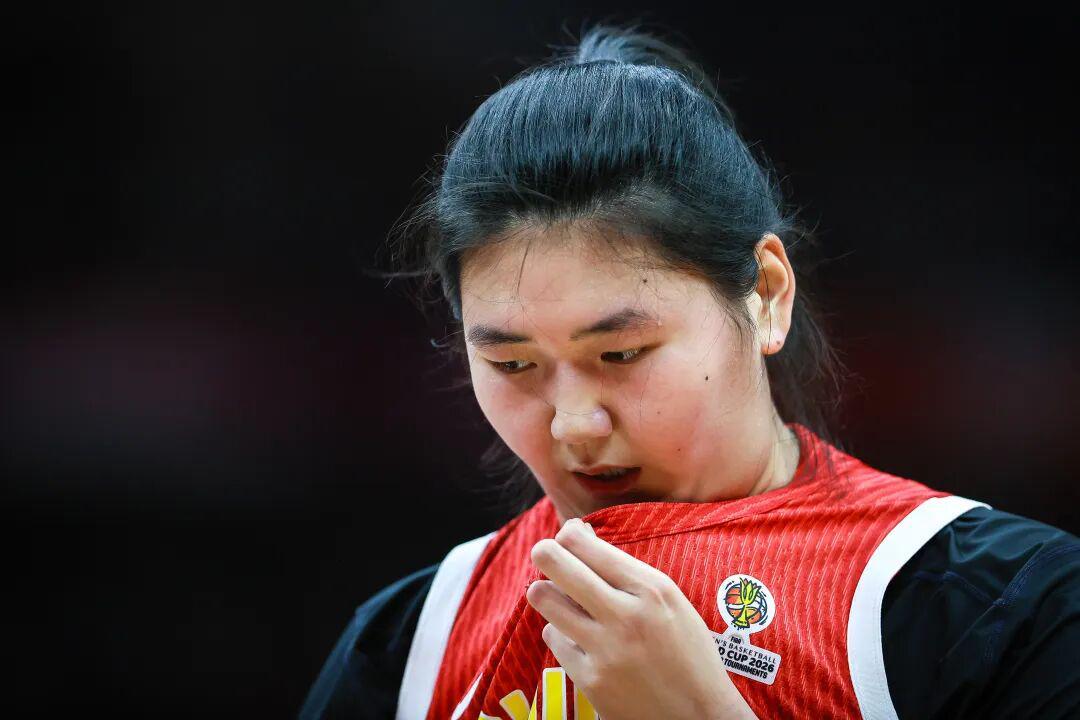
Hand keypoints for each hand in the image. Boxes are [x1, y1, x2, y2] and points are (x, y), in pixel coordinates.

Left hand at [525, 518, 757, 719]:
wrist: (698, 715)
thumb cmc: (687, 651)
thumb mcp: (669, 600)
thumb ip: (626, 570)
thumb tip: (578, 534)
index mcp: (651, 590)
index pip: (585, 546)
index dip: (568, 534)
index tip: (568, 537)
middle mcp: (625, 616)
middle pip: (556, 565)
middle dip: (544, 552)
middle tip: (544, 553)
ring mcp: (605, 650)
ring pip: (545, 600)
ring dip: (547, 593)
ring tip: (559, 596)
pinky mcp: (590, 680)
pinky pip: (555, 639)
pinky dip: (562, 634)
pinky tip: (580, 637)